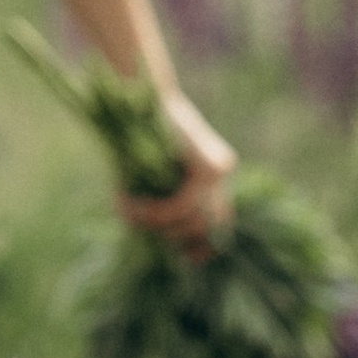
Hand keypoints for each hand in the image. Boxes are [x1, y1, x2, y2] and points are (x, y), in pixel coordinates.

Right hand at [120, 93, 236, 254]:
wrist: (138, 98)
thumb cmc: (134, 138)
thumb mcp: (147, 178)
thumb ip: (159, 207)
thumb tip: (160, 248)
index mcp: (212, 175)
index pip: (220, 224)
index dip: (203, 249)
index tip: (183, 260)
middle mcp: (223, 173)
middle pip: (208, 229)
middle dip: (179, 240)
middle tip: (152, 235)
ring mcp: (220, 171)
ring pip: (195, 220)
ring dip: (162, 225)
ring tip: (137, 217)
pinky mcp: (210, 167)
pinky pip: (186, 205)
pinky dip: (161, 212)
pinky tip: (144, 210)